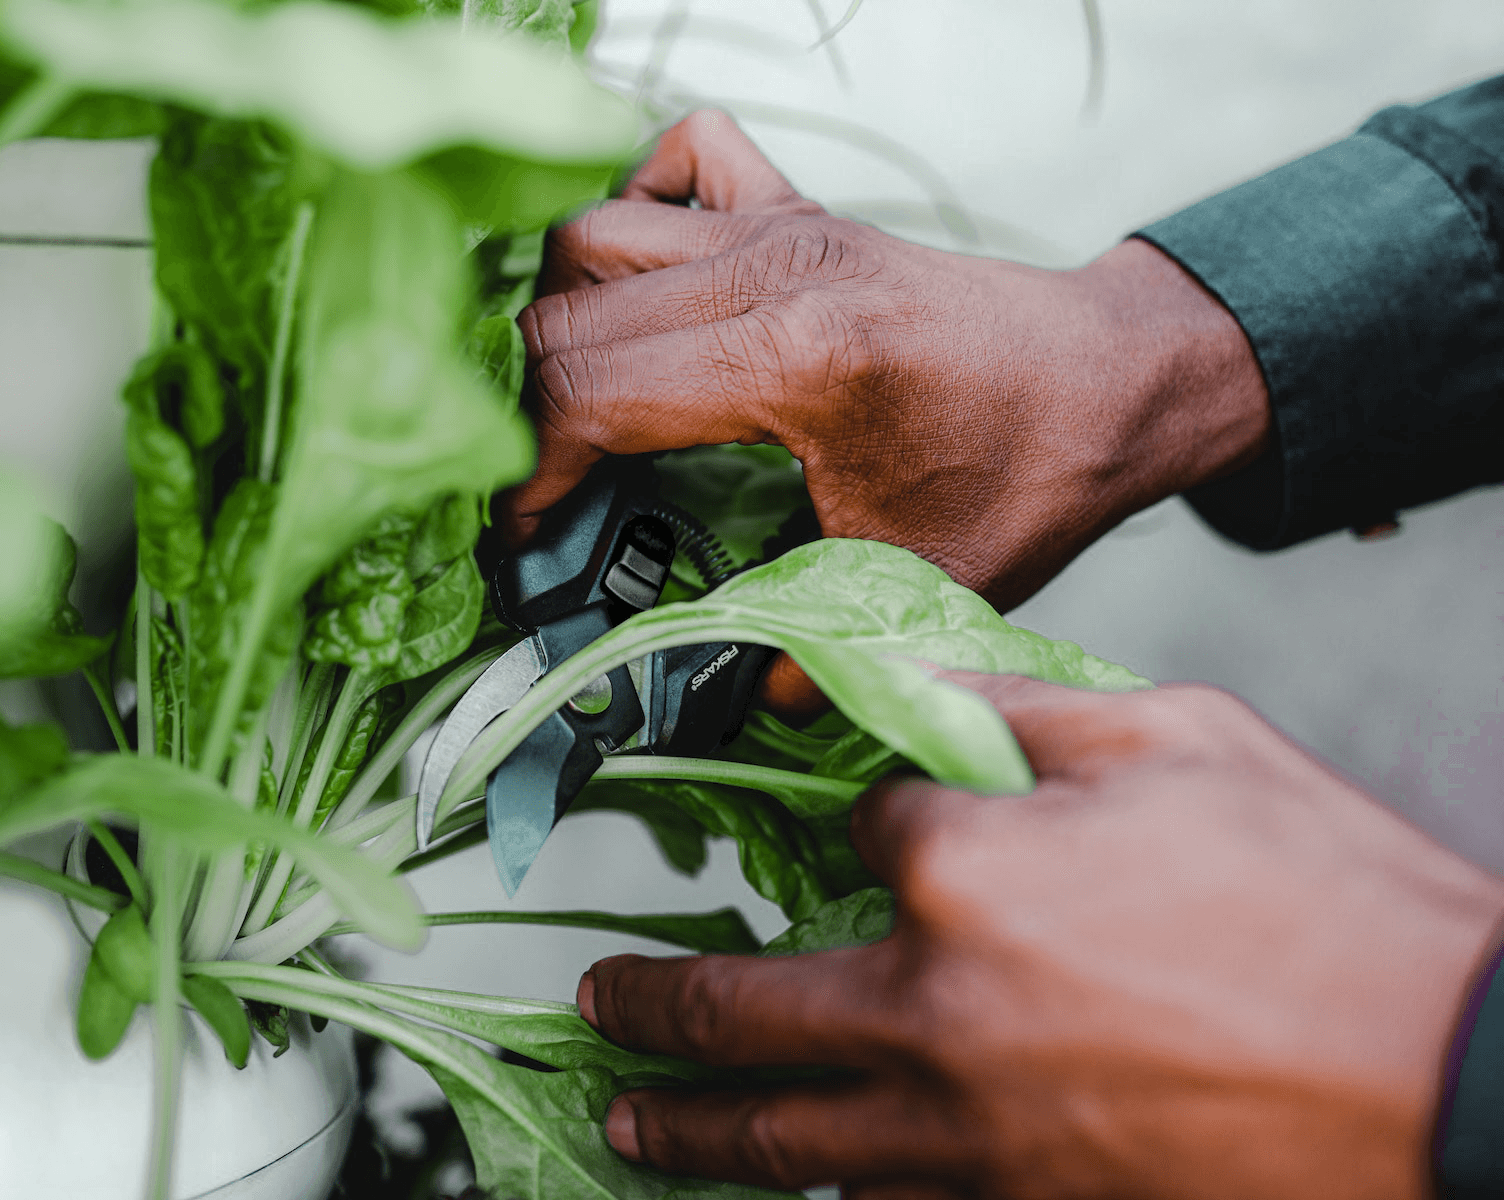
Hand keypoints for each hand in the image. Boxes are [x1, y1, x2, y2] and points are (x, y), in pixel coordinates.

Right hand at [502, 111, 1271, 613]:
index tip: (525, 533)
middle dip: (520, 409)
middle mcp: (770, 269)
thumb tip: (707, 696)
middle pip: (566, 313)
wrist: (1114, 381)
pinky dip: (637, 208)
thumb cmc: (1030, 473)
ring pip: (595, 234)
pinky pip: (681, 159)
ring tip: (572, 400)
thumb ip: (796, 646)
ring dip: (560, 315)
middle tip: (533, 485)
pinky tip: (647, 284)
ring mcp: (780, 225)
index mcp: (793, 357)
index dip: (528, 473)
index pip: (588, 392)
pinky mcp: (798, 208)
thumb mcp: (910, 583)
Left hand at [577, 673, 1503, 1198]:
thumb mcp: (1184, 746)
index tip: (892, 825)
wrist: (1456, 1083)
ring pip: (786, 1144)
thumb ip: (1033, 715)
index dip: (877, 821)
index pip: (862, 832)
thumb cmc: (1336, 912)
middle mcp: (933, 1012)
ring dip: (695, 1133)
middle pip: (745, 1010)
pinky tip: (806, 1192)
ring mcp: (970, 1136)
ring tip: (633, 1125)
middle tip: (599, 1005)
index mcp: (963, 872)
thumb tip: (940, 700)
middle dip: (656, 1007)